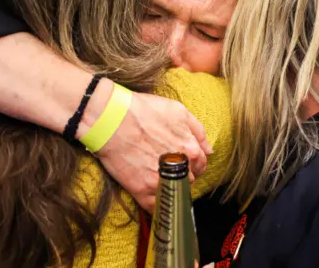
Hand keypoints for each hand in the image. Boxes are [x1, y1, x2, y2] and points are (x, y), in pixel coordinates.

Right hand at [95, 91, 212, 211]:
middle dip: (182, 175)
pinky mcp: (142, 191)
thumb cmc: (142, 110)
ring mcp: (161, 181)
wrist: (110, 119)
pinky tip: (152, 195)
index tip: (183, 161)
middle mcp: (179, 167)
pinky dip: (157, 205)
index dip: (193, 162)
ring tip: (157, 178)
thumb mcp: (177, 111)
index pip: (201, 164)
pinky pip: (156, 207)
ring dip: (170, 188)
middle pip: (189, 180)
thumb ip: (197, 130)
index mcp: (190, 149)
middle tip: (168, 167)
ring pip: (175, 194)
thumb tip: (208, 149)